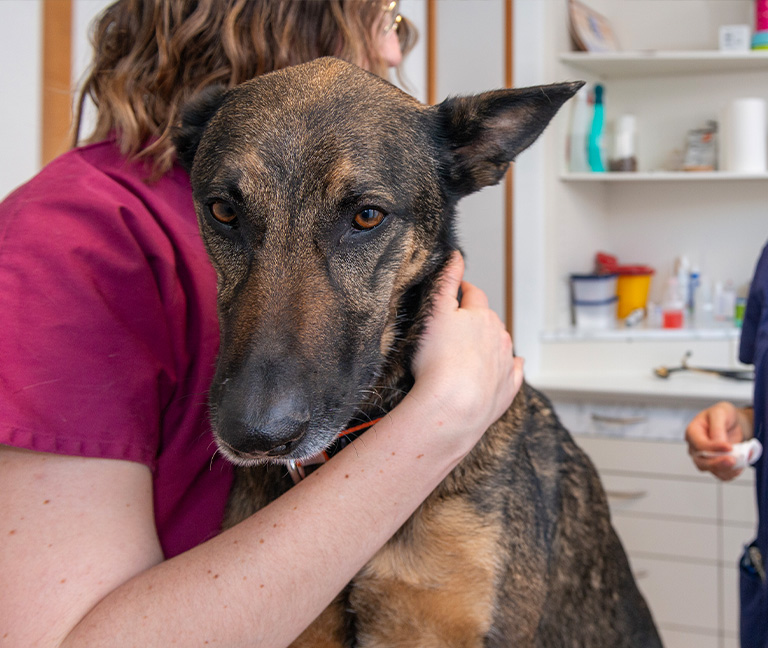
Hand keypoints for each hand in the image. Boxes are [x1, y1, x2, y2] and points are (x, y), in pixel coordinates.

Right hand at [410, 253, 523, 449]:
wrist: (454, 406)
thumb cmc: (438, 362)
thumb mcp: (435, 313)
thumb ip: (446, 282)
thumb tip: (456, 256)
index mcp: (481, 316)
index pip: (472, 294)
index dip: (462, 291)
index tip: (455, 292)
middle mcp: (499, 336)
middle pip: (488, 319)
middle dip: (475, 318)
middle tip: (456, 325)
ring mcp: (506, 362)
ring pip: (501, 344)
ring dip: (490, 342)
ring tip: (470, 350)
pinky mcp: (508, 388)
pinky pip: (513, 372)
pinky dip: (510, 367)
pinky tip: (508, 366)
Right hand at [685, 401, 750, 480]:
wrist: (732, 422)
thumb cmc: (723, 415)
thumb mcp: (720, 413)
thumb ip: (717, 427)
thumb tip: (719, 443)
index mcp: (692, 432)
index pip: (699, 444)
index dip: (713, 447)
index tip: (729, 446)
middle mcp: (695, 447)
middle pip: (700, 462)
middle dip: (717, 463)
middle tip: (733, 461)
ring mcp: (703, 457)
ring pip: (711, 470)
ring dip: (727, 469)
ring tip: (741, 461)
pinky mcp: (714, 465)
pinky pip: (721, 474)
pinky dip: (732, 473)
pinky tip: (740, 465)